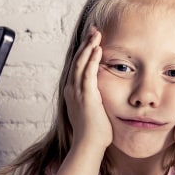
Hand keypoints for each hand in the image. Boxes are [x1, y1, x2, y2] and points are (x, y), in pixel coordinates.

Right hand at [63, 28, 111, 151]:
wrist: (89, 145)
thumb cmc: (94, 132)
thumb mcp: (94, 110)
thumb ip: (96, 99)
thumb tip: (103, 94)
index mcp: (73, 92)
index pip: (78, 66)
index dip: (84, 52)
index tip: (92, 40)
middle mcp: (72, 90)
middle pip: (77, 61)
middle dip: (86, 44)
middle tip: (94, 30)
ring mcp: (77, 93)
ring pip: (81, 64)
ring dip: (89, 47)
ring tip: (96, 34)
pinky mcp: (86, 97)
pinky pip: (88, 74)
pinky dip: (92, 60)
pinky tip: (97, 49)